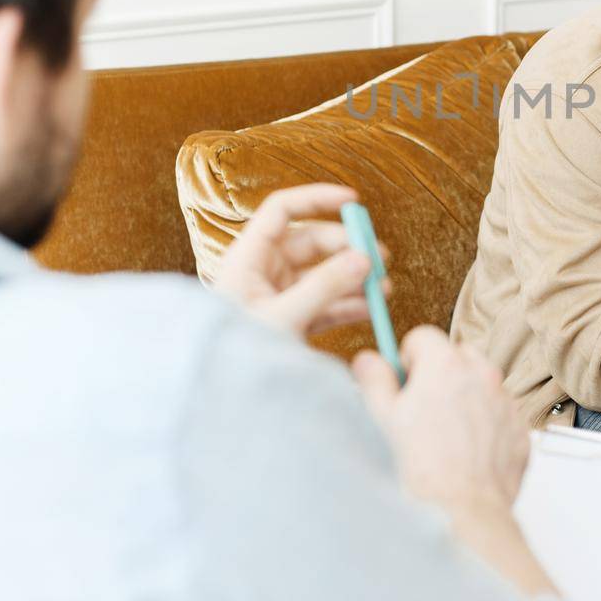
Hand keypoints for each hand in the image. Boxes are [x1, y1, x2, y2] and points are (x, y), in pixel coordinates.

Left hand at [210, 183, 386, 339]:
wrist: (217, 401)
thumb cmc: (234, 356)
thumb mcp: (281, 318)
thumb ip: (323, 288)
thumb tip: (363, 259)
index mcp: (248, 259)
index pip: (282, 211)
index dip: (317, 200)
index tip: (354, 201)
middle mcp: (263, 273)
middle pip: (312, 242)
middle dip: (347, 247)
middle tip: (379, 259)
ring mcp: (278, 297)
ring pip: (323, 275)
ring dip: (353, 278)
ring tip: (383, 288)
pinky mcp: (291, 322)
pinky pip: (325, 304)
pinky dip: (348, 305)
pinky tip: (371, 308)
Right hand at [354, 327, 558, 596]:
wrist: (465, 513)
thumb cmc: (424, 471)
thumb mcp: (382, 419)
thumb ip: (373, 379)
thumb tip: (368, 360)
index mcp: (445, 365)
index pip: (423, 336)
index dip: (408, 360)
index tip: (403, 382)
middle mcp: (482, 375)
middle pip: (456, 356)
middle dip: (438, 375)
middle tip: (421, 410)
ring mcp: (505, 401)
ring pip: (480, 384)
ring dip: (464, 398)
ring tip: (443, 436)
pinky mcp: (519, 429)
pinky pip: (499, 413)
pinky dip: (484, 424)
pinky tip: (465, 451)